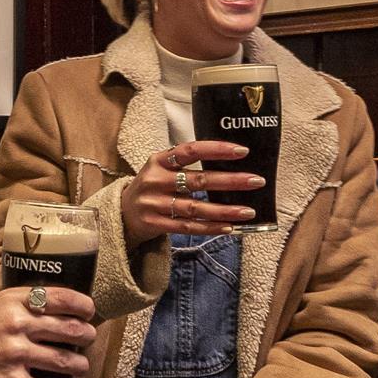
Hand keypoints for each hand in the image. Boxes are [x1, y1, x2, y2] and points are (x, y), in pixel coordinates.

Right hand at [0, 286, 95, 377]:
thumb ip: (21, 307)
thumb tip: (55, 312)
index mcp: (12, 302)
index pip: (61, 297)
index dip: (83, 306)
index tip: (89, 313)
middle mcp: (17, 325)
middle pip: (71, 329)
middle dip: (86, 337)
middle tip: (87, 341)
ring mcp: (16, 355)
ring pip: (67, 362)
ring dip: (78, 368)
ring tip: (77, 369)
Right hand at [119, 140, 262, 245]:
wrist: (121, 213)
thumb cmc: (152, 187)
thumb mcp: (161, 168)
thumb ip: (185, 164)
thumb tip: (228, 163)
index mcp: (159, 161)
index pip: (190, 150)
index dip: (216, 149)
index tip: (242, 151)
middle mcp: (156, 180)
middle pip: (198, 180)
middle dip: (230, 181)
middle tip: (256, 181)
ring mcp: (155, 204)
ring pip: (196, 208)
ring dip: (225, 210)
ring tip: (248, 211)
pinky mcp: (155, 224)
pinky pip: (187, 227)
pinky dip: (209, 227)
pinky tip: (228, 227)